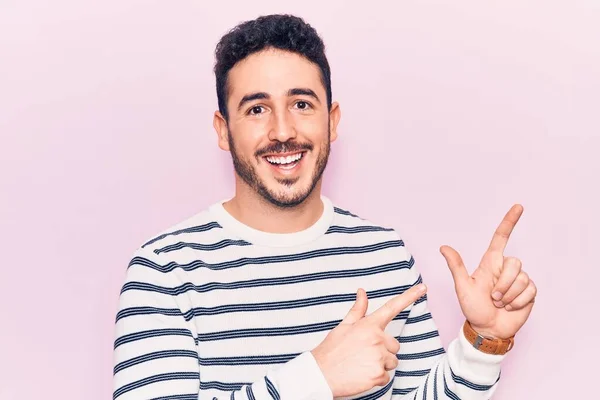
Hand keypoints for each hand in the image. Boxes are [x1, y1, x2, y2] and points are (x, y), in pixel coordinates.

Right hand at [311, 284, 426, 397]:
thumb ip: (358, 310)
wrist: (320, 374)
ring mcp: (379, 357)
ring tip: (362, 364)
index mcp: (369, 325)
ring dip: (381, 364)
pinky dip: (377, 378)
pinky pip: (387, 376)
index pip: (392, 307)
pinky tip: (362, 375)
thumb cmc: (331, 350)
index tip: (423, 287)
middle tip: (364, 354)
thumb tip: (362, 292)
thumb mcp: (344, 326)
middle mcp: (377, 339)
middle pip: (394, 345)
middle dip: (383, 350)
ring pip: (392, 361)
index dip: (410, 296)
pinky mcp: (379, 375)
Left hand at [440, 204, 536, 339]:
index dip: (509, 222)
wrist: (487, 329)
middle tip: (492, 297)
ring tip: (499, 303)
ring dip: (508, 295)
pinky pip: (530, 291)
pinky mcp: (529, 293)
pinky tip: (510, 307)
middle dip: (503, 283)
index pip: (501, 238)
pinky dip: (518, 302)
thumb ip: (456, 266)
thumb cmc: (473, 308)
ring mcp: (519, 281)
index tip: (518, 206)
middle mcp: (506, 269)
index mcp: (490, 263)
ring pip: (522, 278)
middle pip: (514, 262)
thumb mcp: (462, 287)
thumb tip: (443, 247)